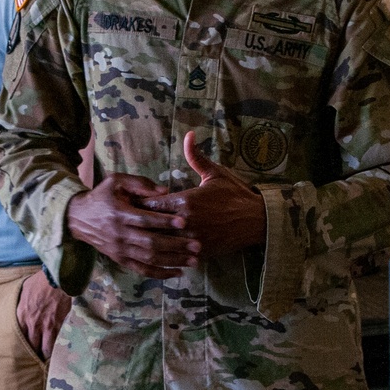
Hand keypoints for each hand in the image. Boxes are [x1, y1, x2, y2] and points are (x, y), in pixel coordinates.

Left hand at [16, 270, 71, 360]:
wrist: (55, 279)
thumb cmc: (39, 283)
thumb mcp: (23, 294)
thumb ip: (21, 307)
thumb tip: (21, 313)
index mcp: (21, 317)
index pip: (19, 338)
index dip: (23, 346)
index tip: (25, 350)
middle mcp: (32, 325)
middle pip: (32, 346)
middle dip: (34, 353)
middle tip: (36, 358)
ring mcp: (46, 326)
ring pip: (45, 348)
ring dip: (45, 354)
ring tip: (47, 359)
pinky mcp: (58, 325)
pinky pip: (55, 341)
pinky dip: (56, 347)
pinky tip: (57, 351)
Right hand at [65, 172, 197, 277]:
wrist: (77, 218)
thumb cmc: (101, 196)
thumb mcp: (116, 182)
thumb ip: (139, 184)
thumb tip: (165, 191)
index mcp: (119, 214)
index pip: (144, 220)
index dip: (164, 222)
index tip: (184, 222)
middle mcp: (119, 235)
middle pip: (150, 243)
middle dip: (176, 245)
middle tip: (197, 244)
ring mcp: (120, 250)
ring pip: (149, 259)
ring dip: (173, 261)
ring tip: (193, 260)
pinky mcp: (120, 260)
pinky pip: (142, 270)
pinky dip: (160, 274)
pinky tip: (177, 273)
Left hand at [138, 131, 267, 260]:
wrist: (257, 220)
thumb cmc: (235, 194)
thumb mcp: (215, 174)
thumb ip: (196, 157)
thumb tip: (188, 135)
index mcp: (185, 201)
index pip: (150, 204)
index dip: (140, 204)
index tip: (134, 203)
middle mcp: (185, 222)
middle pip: (151, 225)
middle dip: (142, 223)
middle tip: (132, 221)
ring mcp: (192, 240)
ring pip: (161, 243)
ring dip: (153, 239)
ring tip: (143, 236)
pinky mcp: (199, 253)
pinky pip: (176, 255)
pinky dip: (168, 252)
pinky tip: (161, 249)